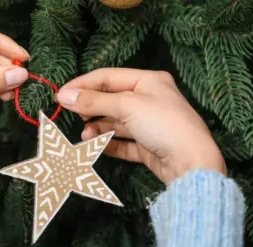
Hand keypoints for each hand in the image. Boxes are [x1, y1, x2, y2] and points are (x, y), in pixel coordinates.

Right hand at [56, 68, 225, 183]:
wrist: (191, 163)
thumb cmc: (163, 124)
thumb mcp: (127, 106)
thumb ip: (94, 101)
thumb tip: (64, 95)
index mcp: (148, 81)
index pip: (108, 77)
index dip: (83, 84)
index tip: (60, 95)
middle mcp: (149, 100)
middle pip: (110, 100)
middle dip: (91, 108)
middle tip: (72, 115)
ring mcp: (148, 124)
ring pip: (115, 122)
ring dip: (98, 127)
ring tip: (86, 135)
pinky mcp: (148, 146)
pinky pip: (123, 142)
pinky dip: (108, 143)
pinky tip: (96, 145)